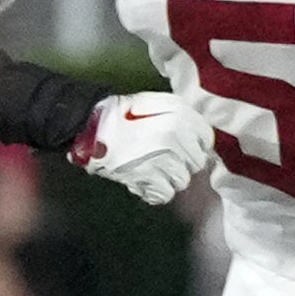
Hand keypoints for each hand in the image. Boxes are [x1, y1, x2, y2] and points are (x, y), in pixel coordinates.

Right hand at [70, 90, 210, 208]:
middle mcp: (175, 137)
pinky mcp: (148, 178)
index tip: (185, 147)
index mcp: (179, 115)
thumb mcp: (153, 102)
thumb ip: (180, 114)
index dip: (196, 144)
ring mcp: (162, 159)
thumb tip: (198, 136)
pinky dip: (156, 191)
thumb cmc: (120, 113)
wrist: (88, 127)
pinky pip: (166, 193)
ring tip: (153, 169)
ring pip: (182, 180)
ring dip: (169, 178)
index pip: (206, 138)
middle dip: (183, 162)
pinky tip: (146, 181)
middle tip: (165, 158)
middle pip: (196, 162)